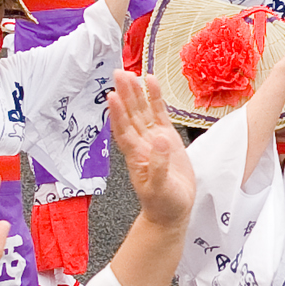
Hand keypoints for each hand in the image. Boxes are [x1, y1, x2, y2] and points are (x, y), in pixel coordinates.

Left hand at [107, 70, 192, 231]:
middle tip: (118, 74)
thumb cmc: (163, 204)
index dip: (118, 114)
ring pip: (142, 111)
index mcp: (136, 156)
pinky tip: (152, 83)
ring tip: (131, 74)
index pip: (124, 130)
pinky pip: (159, 114)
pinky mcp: (167, 138)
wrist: (172, 211)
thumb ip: (159, 165)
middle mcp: (141, 143)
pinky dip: (155, 98)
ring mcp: (153, 139)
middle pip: (131, 115)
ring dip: (136, 93)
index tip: (112, 96)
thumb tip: (160, 141)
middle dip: (125, 94)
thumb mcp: (161, 189)